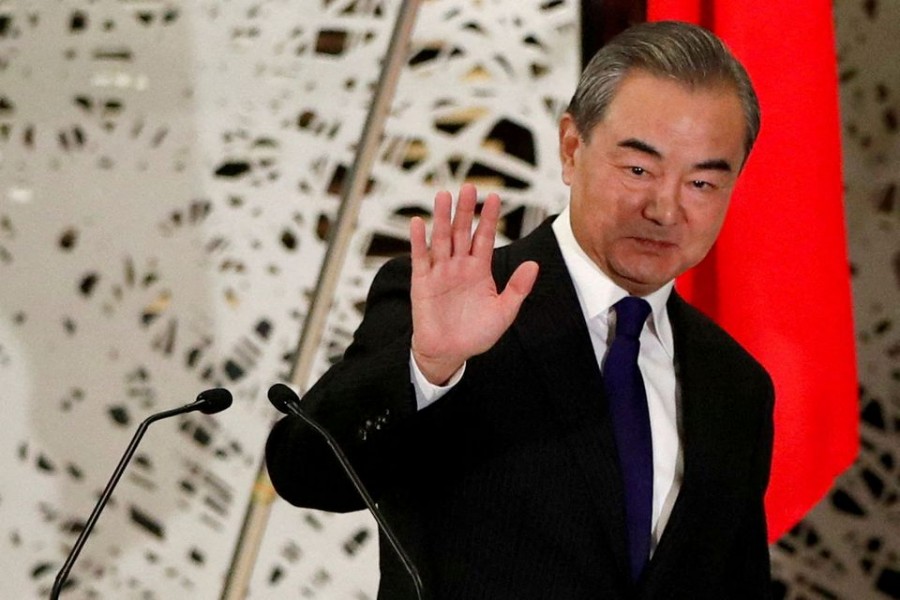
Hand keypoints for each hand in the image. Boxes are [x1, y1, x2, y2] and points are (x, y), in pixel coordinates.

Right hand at [409, 184, 538, 384]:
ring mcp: (440, 272)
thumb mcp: (504, 312)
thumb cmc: (476, 335)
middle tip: (469, 187)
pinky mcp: (422, 282)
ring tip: (443, 196)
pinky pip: (420, 258)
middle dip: (466, 210)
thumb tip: (534, 265)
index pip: (484, 237)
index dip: (489, 218)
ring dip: (441, 218)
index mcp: (479, 270)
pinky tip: (418, 223)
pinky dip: (418, 241)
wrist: (449, 353)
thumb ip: (518, 288)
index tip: (494, 197)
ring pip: (441, 239)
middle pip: (462, 232)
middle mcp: (459, 266)